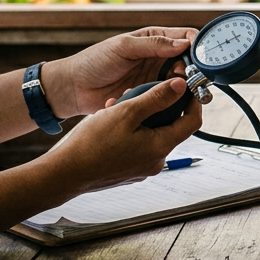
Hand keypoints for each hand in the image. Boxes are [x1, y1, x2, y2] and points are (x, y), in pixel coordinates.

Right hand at [36, 78, 202, 195]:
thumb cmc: (92, 144)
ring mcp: (143, 168)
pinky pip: (139, 145)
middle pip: (172, 127)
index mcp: (160, 147)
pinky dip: (131, 131)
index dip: (193, 101)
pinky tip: (111, 123)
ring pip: (152, 135)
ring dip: (141, 118)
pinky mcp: (130, 171)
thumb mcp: (126, 112)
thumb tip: (180, 86)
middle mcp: (156, 161)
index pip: (192, 121)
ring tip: (118, 106)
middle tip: (140, 93)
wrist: (66, 173)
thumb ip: (156, 98)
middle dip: (159, 107)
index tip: (187, 86)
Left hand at [41, 27, 196, 117]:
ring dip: (180, 87)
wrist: (74, 88)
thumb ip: (154, 45)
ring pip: (180, 81)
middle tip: (185, 78)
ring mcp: (155, 77)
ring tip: (173, 90)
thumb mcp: (124, 47)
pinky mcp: (150, 96)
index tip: (201, 57)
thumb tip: (183, 43)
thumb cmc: (94, 61)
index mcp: (155, 39)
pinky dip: (167, 99)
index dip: (197, 45)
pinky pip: (167, 98)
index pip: (185, 38)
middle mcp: (158, 58)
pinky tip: (161, 101)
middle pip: (188, 62)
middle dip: (191, 70)